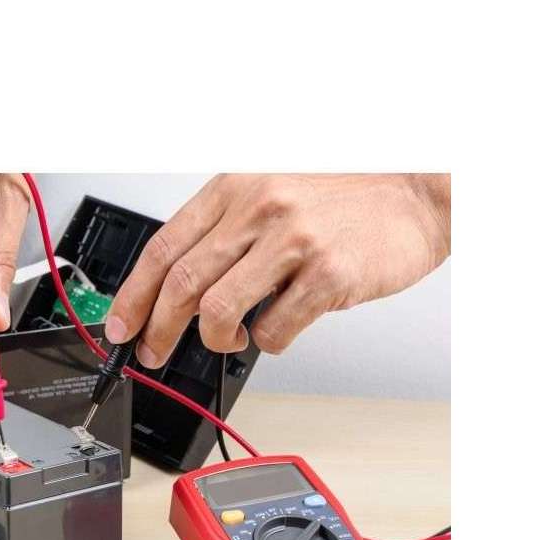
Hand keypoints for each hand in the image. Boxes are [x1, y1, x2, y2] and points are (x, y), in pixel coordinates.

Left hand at [105, 174, 450, 365]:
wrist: (418, 191)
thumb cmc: (346, 194)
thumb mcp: (273, 191)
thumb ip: (228, 232)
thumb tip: (181, 288)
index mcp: (236, 187)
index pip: (163, 247)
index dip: (133, 294)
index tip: (120, 325)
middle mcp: (259, 208)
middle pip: (182, 285)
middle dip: (157, 329)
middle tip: (151, 352)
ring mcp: (294, 242)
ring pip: (219, 312)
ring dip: (214, 340)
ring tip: (226, 340)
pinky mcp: (328, 276)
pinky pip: (275, 330)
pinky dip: (267, 341)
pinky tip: (278, 327)